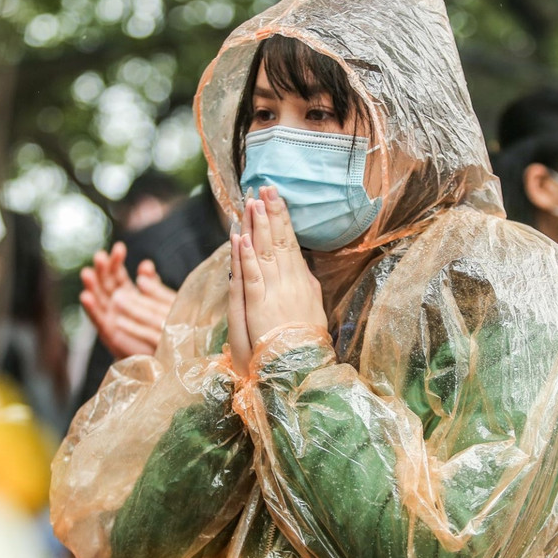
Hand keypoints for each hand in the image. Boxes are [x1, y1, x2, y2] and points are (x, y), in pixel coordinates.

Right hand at [80, 242, 176, 358]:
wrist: (159, 356)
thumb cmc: (157, 328)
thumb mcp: (156, 302)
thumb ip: (150, 284)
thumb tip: (145, 264)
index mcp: (126, 294)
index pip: (118, 274)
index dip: (116, 261)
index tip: (119, 248)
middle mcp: (115, 304)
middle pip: (105, 283)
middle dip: (101, 269)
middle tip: (99, 256)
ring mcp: (110, 318)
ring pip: (98, 298)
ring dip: (91, 286)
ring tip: (86, 273)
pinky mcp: (109, 333)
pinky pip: (98, 319)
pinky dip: (91, 308)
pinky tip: (84, 296)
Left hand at [229, 186, 326, 374]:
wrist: (304, 370)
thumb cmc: (306, 346)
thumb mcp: (313, 313)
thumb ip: (307, 289)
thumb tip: (304, 268)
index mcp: (303, 285)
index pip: (291, 245)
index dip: (283, 220)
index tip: (276, 199)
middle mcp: (291, 284)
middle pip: (280, 243)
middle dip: (272, 214)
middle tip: (266, 187)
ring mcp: (275, 295)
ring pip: (266, 254)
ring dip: (260, 227)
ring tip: (254, 202)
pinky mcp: (260, 308)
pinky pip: (252, 279)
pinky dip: (247, 258)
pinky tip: (244, 238)